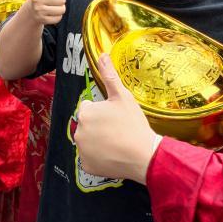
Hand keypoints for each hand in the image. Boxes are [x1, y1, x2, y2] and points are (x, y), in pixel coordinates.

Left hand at [73, 53, 158, 184]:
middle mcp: (79, 132)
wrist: (143, 155)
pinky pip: (91, 159)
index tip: (115, 116)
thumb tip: (101, 55)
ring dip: (98, 141)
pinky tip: (114, 154)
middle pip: (88, 125)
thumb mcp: (123, 96)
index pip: (89, 108)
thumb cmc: (133, 124)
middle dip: (99, 125)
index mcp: (85, 113)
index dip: (103, 111)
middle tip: (118, 129)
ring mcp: (82, 151)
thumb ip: (109, 75)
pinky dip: (100, 157)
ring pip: (89, 141)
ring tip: (117, 142)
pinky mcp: (87, 167)